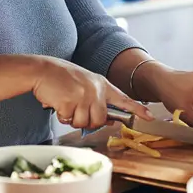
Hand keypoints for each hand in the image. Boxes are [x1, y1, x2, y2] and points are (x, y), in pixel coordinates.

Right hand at [32, 56, 152, 128]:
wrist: (42, 70)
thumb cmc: (61, 78)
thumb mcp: (85, 84)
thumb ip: (98, 99)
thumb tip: (110, 120)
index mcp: (101, 84)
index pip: (123, 99)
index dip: (137, 110)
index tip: (150, 117)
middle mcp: (95, 90)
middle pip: (100, 119)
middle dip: (87, 120)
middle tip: (75, 109)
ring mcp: (83, 96)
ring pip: (84, 123)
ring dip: (73, 119)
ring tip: (66, 104)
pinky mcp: (70, 102)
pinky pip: (69, 120)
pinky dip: (62, 116)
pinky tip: (58, 103)